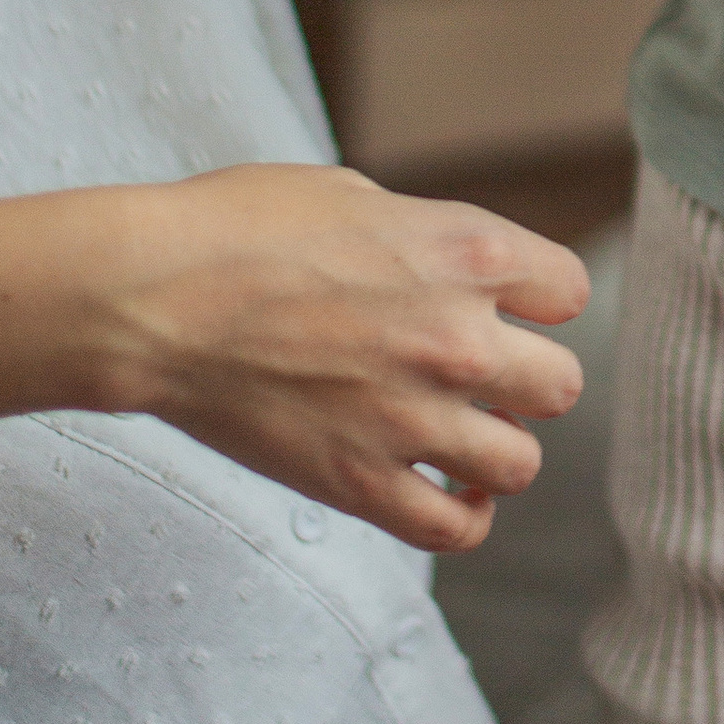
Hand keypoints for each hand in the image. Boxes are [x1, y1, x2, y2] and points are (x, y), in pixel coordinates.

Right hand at [103, 162, 590, 555]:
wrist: (153, 299)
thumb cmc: (235, 229)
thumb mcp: (353, 196)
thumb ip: (424, 236)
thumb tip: (447, 264)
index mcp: (466, 253)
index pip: (570, 290)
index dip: (540, 299)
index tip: (512, 308)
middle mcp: (459, 338)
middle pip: (562, 385)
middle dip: (527, 380)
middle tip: (484, 378)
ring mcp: (413, 419)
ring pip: (520, 463)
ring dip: (497, 450)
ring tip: (461, 438)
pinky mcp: (361, 482)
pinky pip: (454, 528)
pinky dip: (462, 515)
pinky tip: (445, 490)